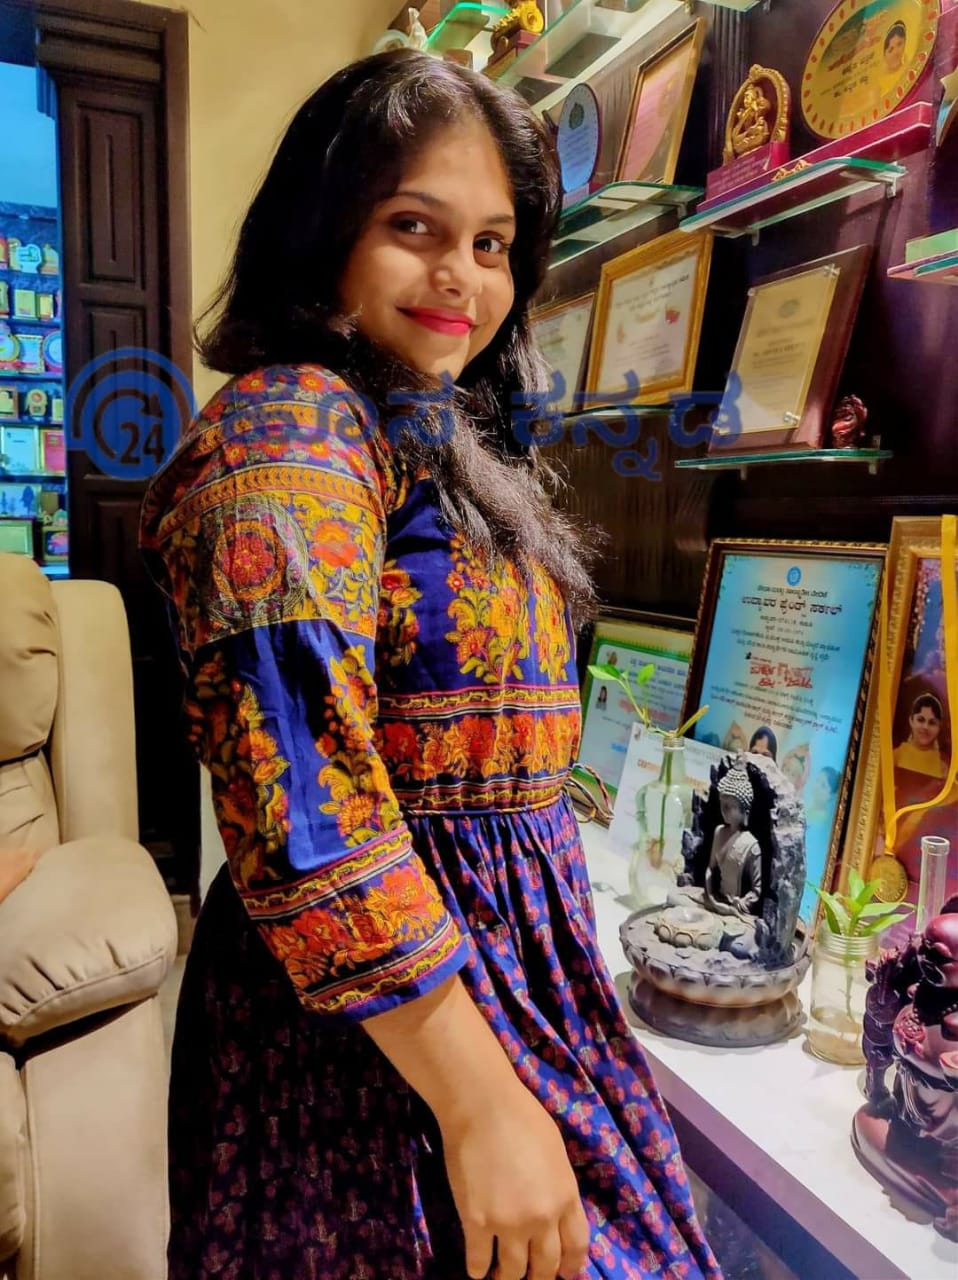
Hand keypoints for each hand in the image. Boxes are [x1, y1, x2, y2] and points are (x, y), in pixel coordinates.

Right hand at [440, 1079, 589, 1279]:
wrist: (483, 1105)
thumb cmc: (522, 1117)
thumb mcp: (556, 1153)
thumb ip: (558, 1187)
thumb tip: (553, 1210)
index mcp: (566, 1196)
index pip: (577, 1246)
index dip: (571, 1266)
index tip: (565, 1273)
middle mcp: (542, 1218)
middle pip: (546, 1266)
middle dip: (539, 1277)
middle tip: (531, 1278)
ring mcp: (509, 1224)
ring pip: (513, 1271)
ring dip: (507, 1278)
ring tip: (501, 1277)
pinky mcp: (476, 1223)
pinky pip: (478, 1261)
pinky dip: (477, 1269)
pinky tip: (477, 1268)